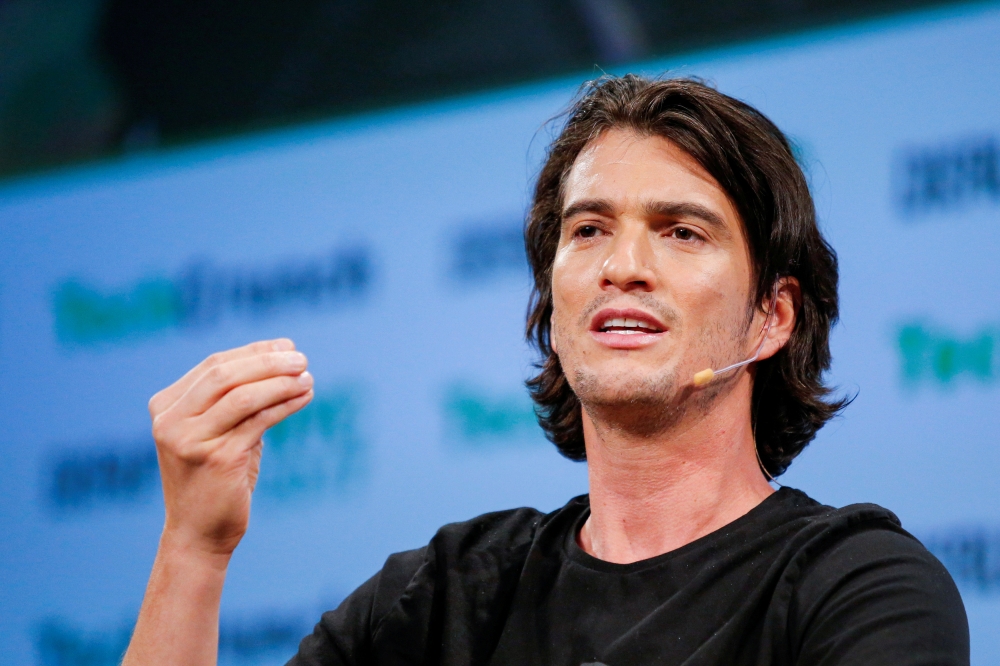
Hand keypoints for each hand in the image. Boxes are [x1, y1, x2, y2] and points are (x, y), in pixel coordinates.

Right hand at [148, 338, 313, 556]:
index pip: (213, 365)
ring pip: (243, 396)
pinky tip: (305, 397)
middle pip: (225, 374)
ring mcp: (190, 440)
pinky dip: (285, 405)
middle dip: (268, 362)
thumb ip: (237, 398)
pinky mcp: (216, 459)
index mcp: (166, 406)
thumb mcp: (218, 431)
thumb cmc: (215, 478)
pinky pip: (259, 421)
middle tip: (302, 359)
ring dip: (281, 382)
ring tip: (308, 377)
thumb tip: (282, 358)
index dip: (253, 351)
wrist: (198, 534)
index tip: (287, 346)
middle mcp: (171, 420)